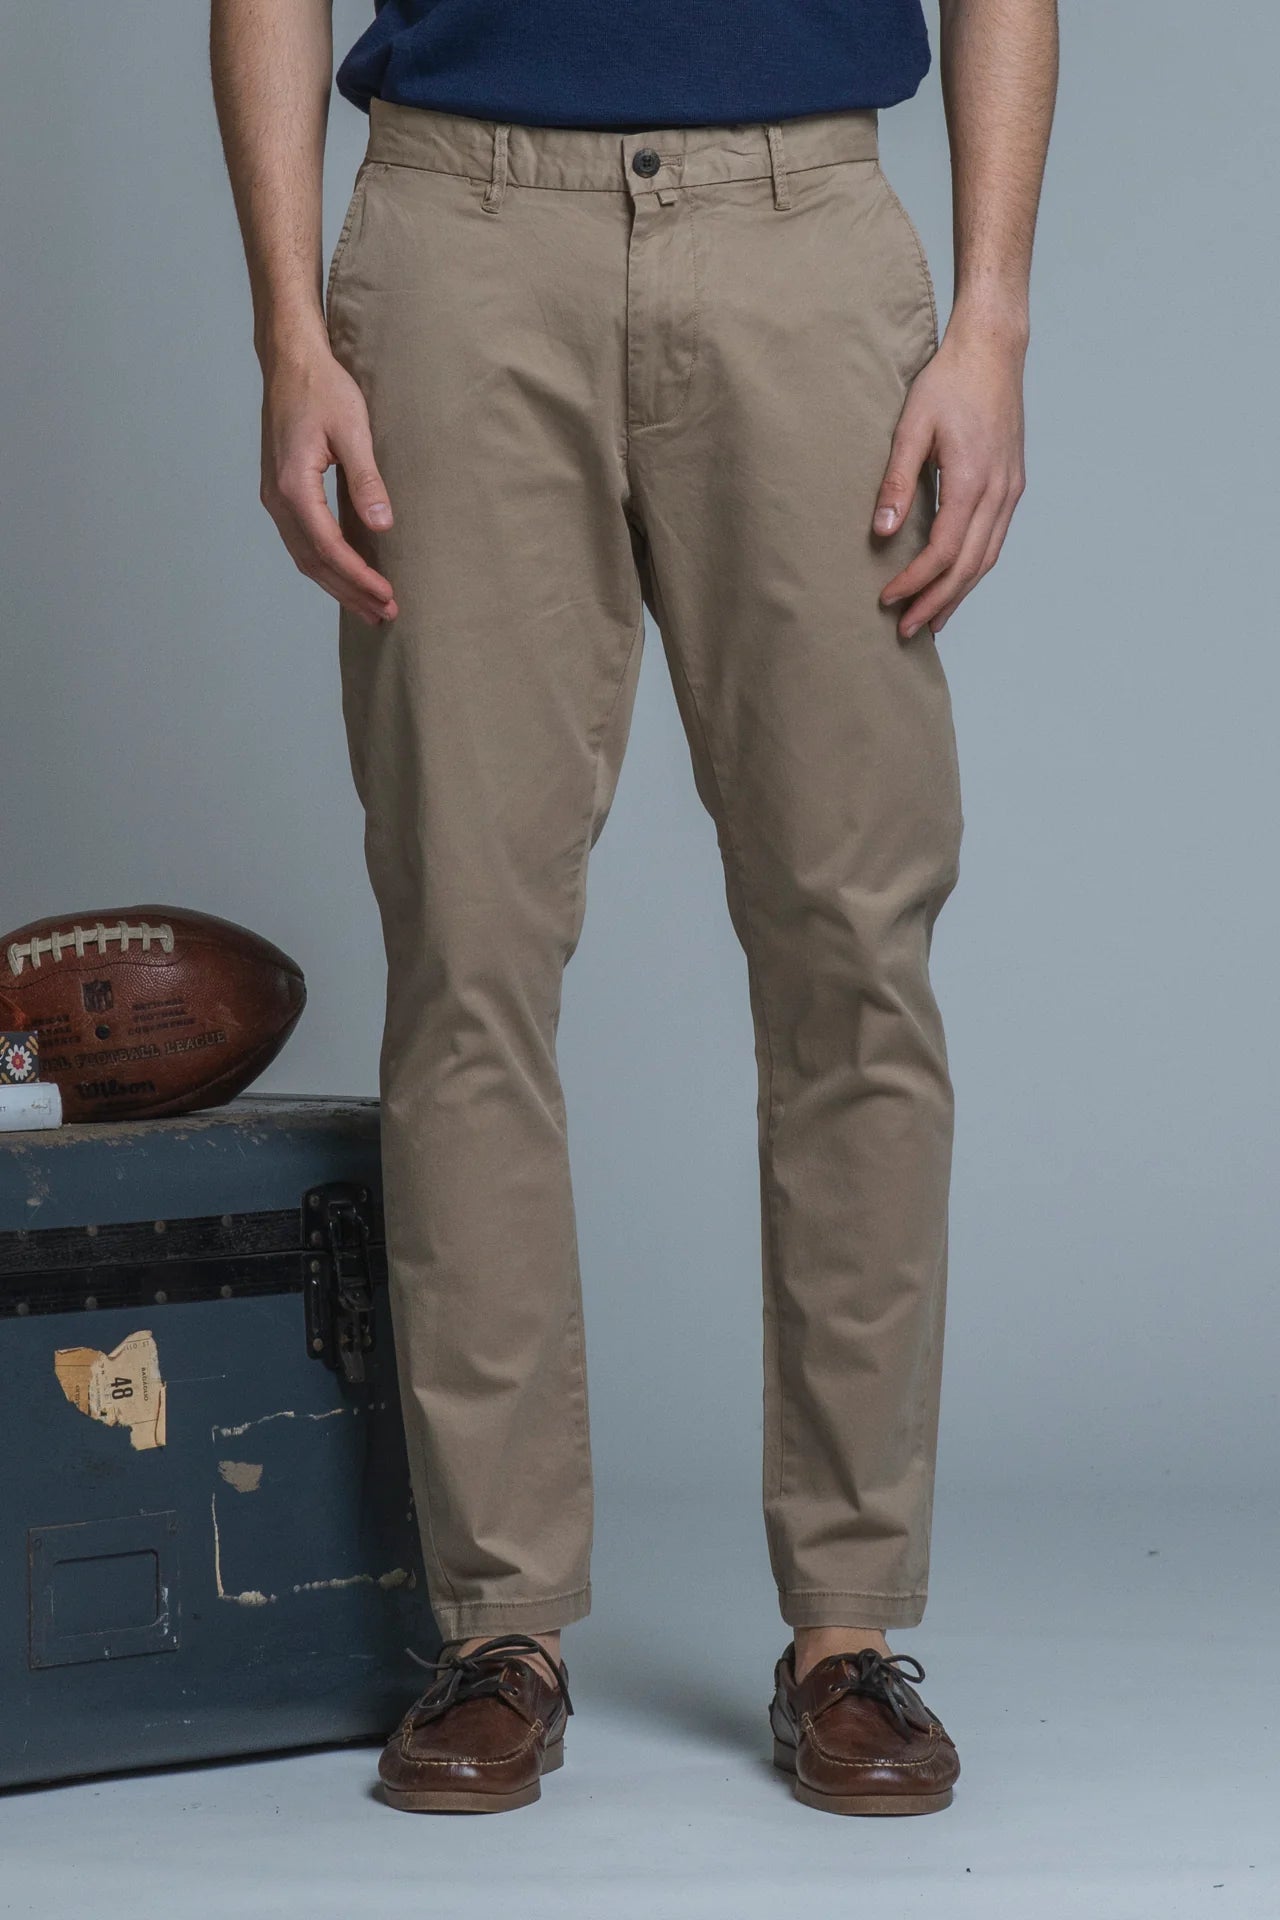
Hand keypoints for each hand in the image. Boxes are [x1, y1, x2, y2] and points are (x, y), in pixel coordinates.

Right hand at [260, 344, 397, 626]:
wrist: (290, 361)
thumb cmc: (322, 388)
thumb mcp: (353, 430)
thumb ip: (366, 480)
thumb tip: (381, 525)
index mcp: (293, 485)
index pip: (329, 548)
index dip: (359, 577)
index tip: (387, 596)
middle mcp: (277, 498)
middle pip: (315, 562)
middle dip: (350, 592)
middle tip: (384, 615)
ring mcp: (275, 498)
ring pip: (306, 557)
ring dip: (338, 584)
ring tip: (370, 606)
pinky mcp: (281, 493)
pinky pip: (302, 541)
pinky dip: (326, 564)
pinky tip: (347, 575)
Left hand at [872, 324, 1026, 639]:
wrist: (993, 349)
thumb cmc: (948, 381)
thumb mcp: (911, 427)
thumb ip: (895, 481)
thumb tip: (880, 532)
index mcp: (973, 480)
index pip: (943, 551)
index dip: (915, 582)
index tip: (888, 600)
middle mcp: (999, 491)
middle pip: (968, 566)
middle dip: (937, 602)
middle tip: (908, 631)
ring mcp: (1011, 489)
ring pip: (987, 558)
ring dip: (959, 593)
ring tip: (933, 621)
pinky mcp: (1013, 485)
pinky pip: (995, 540)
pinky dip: (975, 569)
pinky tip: (957, 582)